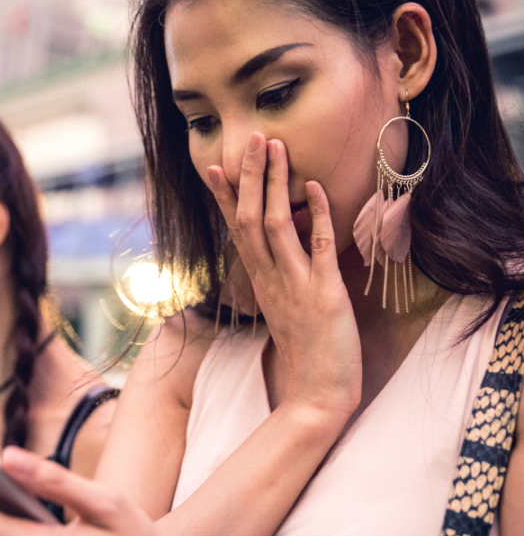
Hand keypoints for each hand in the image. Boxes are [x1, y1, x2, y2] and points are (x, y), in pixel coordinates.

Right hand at [208, 132, 361, 416]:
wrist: (315, 398)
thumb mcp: (284, 310)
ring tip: (274, 148)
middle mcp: (271, 279)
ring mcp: (295, 286)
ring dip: (274, 185)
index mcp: (261, 282)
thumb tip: (279, 255)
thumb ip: (278, 280)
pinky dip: (317, 217)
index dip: (225, 197)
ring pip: (276, 226)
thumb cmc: (303, 356)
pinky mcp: (324, 295)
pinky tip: (315, 188)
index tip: (212, 167)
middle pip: (251, 219)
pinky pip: (318, 250)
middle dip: (250, 176)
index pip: (237, 231)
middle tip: (251, 137)